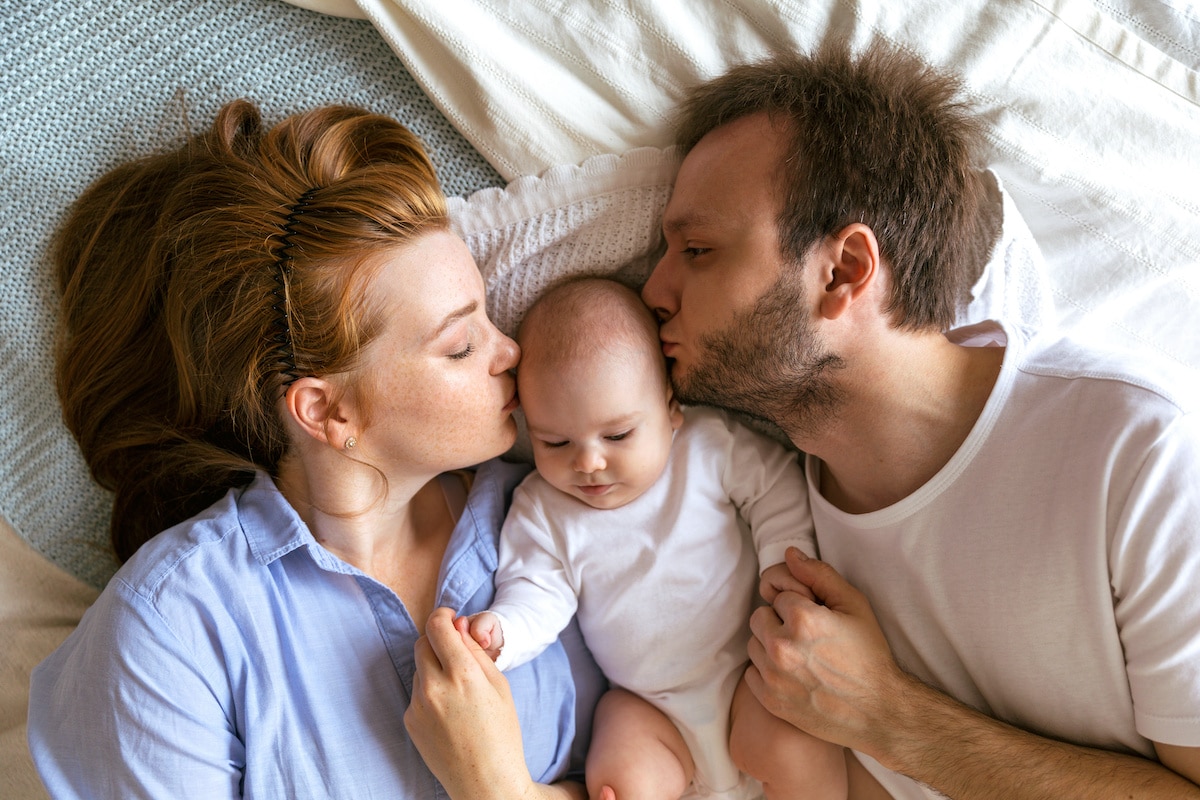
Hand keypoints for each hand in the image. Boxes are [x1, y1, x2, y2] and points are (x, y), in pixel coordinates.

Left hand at [405, 607, 534, 798]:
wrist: (485, 781)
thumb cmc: (501, 733)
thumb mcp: (499, 685)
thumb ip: (475, 651)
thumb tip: (457, 625)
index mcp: (462, 674)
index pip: (438, 626)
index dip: (443, 616)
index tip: (450, 618)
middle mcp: (434, 687)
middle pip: (422, 642)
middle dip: (437, 640)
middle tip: (454, 651)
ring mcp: (418, 705)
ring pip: (419, 668)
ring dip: (433, 667)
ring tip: (457, 692)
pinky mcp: (409, 721)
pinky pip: (416, 693)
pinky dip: (429, 692)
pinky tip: (448, 712)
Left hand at [744, 548, 910, 754]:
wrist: (878, 711)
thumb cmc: (869, 654)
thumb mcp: (854, 605)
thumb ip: (819, 574)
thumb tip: (789, 554)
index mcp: (802, 619)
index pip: (779, 596)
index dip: (799, 606)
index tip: (816, 620)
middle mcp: (782, 647)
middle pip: (760, 617)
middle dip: (779, 622)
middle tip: (807, 637)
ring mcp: (773, 676)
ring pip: (754, 644)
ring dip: (771, 646)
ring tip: (801, 656)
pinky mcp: (770, 700)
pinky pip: (751, 673)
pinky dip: (767, 672)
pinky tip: (794, 675)